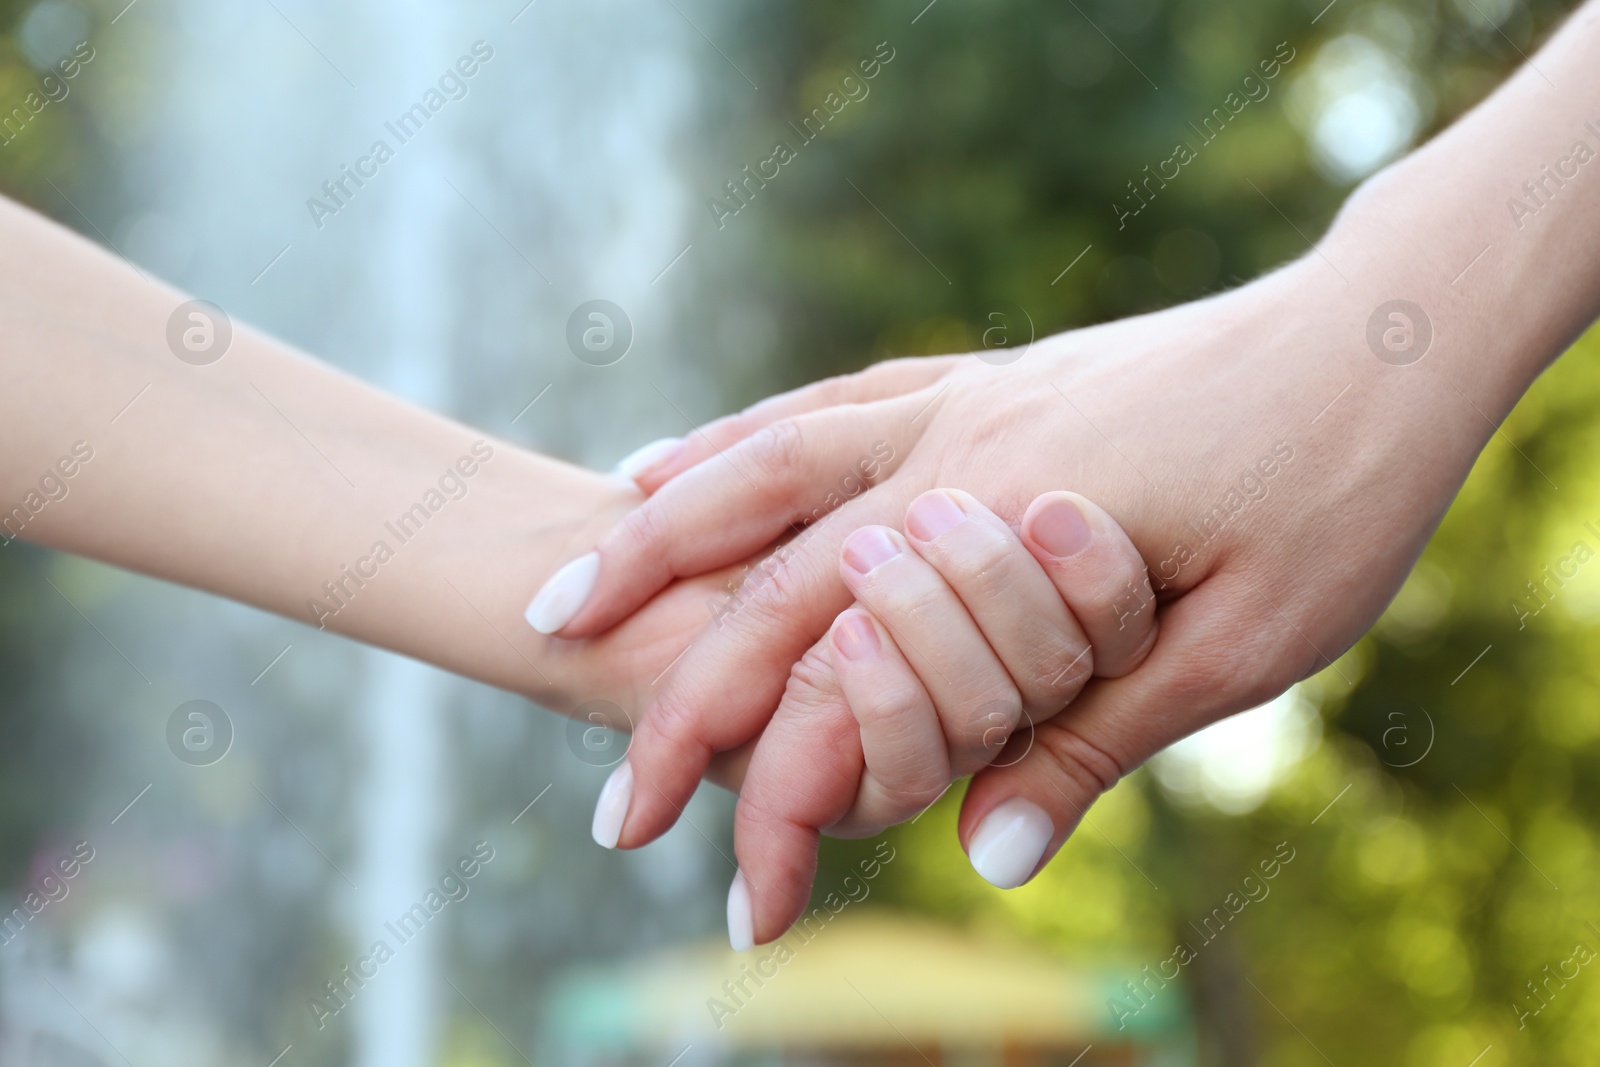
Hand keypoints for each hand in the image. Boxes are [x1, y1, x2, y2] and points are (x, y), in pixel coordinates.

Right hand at [531, 252, 1506, 941]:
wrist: (1380, 331)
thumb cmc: (1333, 491)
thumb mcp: (1239, 650)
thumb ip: (1094, 743)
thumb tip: (981, 855)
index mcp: (1004, 531)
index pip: (843, 684)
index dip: (782, 807)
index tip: (740, 910)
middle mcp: (951, 457)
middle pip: (762, 578)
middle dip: (670, 696)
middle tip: (610, 802)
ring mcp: (959, 403)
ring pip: (763, 464)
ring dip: (656, 535)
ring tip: (567, 587)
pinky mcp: (982, 376)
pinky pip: (827, 403)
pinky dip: (739, 439)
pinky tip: (686, 454)